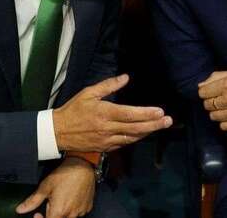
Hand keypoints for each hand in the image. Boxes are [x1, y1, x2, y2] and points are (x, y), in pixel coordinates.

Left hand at [16, 157, 94, 217]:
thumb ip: (32, 201)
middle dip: (52, 214)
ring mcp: (81, 211)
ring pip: (68, 217)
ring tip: (61, 197)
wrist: (83, 165)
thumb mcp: (45, 186)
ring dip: (62, 212)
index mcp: (59, 211)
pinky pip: (78, 213)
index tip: (37, 214)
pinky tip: (70, 197)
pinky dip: (72, 208)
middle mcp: (71, 214)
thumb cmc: (65, 174)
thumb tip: (20, 209)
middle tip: (50, 202)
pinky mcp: (87, 207)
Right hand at [54, 74, 172, 151]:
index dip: (147, 114)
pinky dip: (136, 138)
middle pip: (136, 128)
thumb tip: (126, 77)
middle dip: (154, 125)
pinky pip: (124, 143)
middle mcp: (107, 128)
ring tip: (160, 126)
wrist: (58, 132)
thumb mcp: (88, 93)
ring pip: (132, 137)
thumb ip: (108, 85)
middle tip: (168, 121)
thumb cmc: (73, 110)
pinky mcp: (105, 148)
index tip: (160, 111)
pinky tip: (144, 133)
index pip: (130, 114)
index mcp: (104, 113)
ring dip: (148, 132)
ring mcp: (107, 140)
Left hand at [198, 70, 226, 130]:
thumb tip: (201, 85)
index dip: (205, 92)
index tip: (211, 92)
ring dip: (218, 112)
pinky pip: (223, 127)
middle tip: (221, 99)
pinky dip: (225, 122)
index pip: (202, 93)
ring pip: (213, 116)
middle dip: (211, 101)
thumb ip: (217, 77)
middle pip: (207, 105)